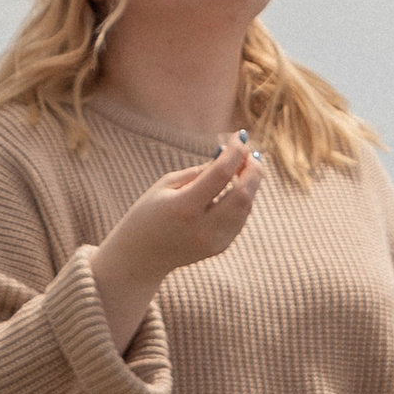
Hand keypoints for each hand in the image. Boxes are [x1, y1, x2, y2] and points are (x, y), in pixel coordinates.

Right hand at [92, 133, 263, 354]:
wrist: (139, 257)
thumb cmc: (148, 213)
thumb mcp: (166, 185)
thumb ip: (200, 171)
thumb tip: (231, 155)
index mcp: (184, 207)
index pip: (221, 174)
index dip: (235, 151)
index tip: (240, 136)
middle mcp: (203, 228)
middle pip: (243, 194)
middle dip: (253, 169)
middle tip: (251, 153)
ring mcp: (214, 241)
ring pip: (246, 206)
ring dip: (251, 183)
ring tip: (245, 165)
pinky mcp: (220, 247)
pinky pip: (240, 218)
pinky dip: (244, 199)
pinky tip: (237, 185)